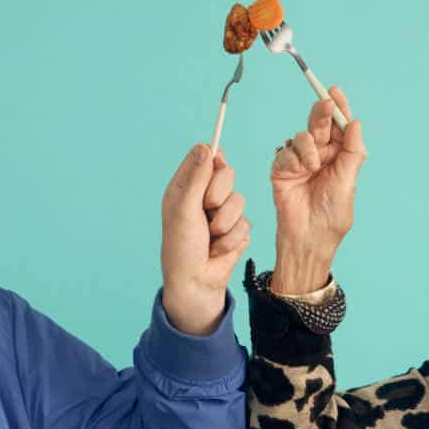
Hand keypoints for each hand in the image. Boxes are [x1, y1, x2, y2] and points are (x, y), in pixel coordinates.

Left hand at [160, 144, 250, 334]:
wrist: (196, 283)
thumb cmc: (181, 248)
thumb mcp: (184, 210)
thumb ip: (196, 178)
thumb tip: (206, 146)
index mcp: (185, 187)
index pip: (206, 157)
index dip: (213, 163)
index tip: (216, 167)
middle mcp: (204, 196)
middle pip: (228, 174)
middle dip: (219, 196)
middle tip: (206, 211)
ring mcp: (222, 213)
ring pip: (240, 200)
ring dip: (225, 224)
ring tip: (210, 238)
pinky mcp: (237, 230)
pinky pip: (246, 223)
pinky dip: (232, 240)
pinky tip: (219, 250)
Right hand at [269, 87, 365, 293]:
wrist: (309, 237)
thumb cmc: (333, 215)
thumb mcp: (348, 180)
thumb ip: (352, 150)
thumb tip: (356, 122)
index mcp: (340, 157)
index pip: (340, 127)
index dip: (338, 109)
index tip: (336, 92)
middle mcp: (321, 155)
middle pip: (320, 125)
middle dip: (322, 113)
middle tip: (325, 104)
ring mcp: (300, 162)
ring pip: (301, 137)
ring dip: (308, 146)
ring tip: (312, 165)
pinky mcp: (282, 169)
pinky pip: (285, 152)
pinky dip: (293, 158)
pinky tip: (299, 171)